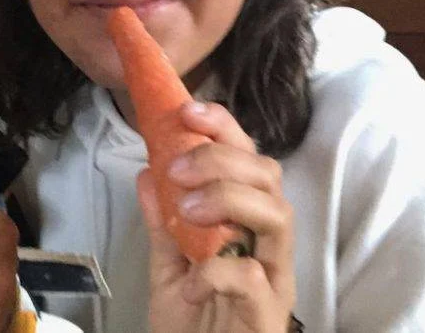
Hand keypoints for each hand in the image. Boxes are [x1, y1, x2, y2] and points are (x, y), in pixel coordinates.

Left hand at [137, 101, 295, 332]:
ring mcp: (276, 279)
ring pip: (278, 214)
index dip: (224, 128)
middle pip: (269, 176)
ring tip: (187, 210)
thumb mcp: (169, 268)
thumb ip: (162, 224)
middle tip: (177, 168)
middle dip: (223, 157)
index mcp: (249, 225)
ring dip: (228, 198)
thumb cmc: (193, 326)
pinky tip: (192, 281)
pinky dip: (217, 270)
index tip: (187, 112)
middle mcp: (270, 245)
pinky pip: (253, 276)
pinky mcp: (270, 315)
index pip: (250, 159)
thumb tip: (146, 173)